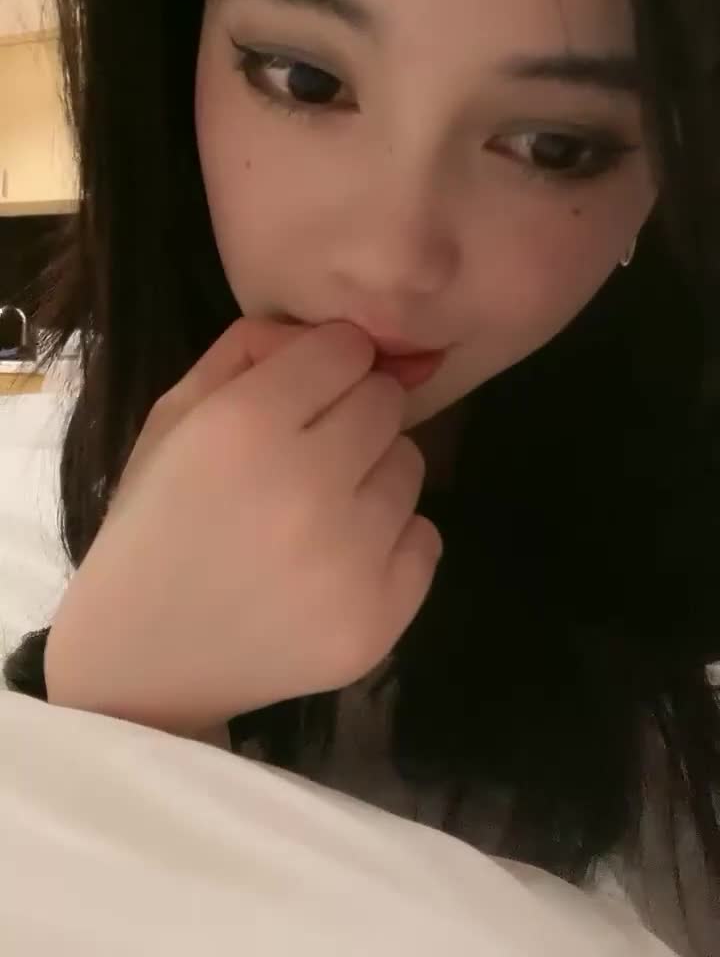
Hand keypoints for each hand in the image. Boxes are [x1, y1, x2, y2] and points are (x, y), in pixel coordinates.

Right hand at [45, 318, 441, 734]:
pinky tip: (335, 564)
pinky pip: (426, 539)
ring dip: (373, 480)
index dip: (325, 366)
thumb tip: (349, 335)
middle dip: (352, 417)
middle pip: (387, 403)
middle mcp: (306, 487)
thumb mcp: (175, 413)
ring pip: (412, 467)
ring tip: (317, 515)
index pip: (347, 349)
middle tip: (308, 458)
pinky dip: (390, 545)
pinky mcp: (379, 620)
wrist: (144, 659)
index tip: (302, 397)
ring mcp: (350, 561)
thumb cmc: (157, 520)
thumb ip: (253, 348)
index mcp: (245, 426)